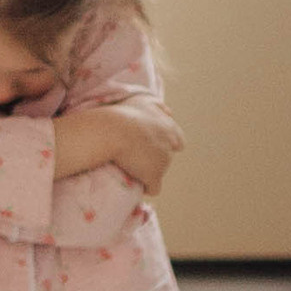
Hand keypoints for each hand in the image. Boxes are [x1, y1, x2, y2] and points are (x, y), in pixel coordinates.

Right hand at [54, 100, 182, 197]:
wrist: (112, 130)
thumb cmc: (122, 114)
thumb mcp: (144, 102)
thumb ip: (159, 107)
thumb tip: (170, 113)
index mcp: (169, 127)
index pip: (178, 142)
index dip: (164, 145)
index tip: (149, 146)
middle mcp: (170, 144)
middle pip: (166, 157)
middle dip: (154, 157)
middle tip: (135, 155)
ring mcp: (163, 161)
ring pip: (159, 171)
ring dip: (147, 170)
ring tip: (129, 167)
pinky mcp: (154, 176)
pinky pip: (153, 188)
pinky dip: (146, 187)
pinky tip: (134, 183)